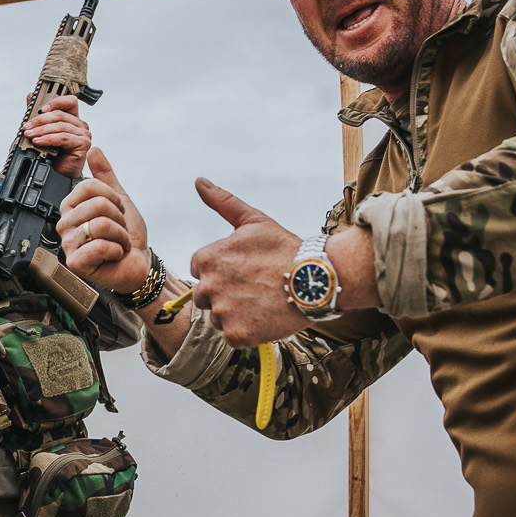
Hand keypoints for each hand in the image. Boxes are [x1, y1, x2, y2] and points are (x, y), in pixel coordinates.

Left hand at [22, 94, 91, 178]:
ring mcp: (83, 134)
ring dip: (42, 130)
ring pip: (60, 126)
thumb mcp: (42, 132)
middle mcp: (79, 125)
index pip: (69, 101)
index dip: (55, 101)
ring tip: (30, 135)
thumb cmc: (53, 155)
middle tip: (27, 126)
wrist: (58, 174)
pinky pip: (63, 138)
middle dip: (40, 120)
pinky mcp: (83, 144)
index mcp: (72, 118)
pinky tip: (39, 142)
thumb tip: (30, 96)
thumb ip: (38, 114)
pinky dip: (49, 139)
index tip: (40, 108)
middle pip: (60, 114)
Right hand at [57, 147, 152, 293]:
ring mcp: (68, 244)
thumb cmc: (126, 236)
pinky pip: (101, 246)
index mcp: (72, 207)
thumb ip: (106, 175)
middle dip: (119, 219)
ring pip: (101, 225)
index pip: (89, 186)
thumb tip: (94, 150)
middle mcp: (65, 224)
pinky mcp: (75, 262)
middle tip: (118, 231)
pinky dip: (117, 250)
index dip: (112, 198)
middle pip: (98, 204)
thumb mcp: (119, 199)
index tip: (116, 211)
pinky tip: (114, 256)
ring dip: (120, 236)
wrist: (138, 263)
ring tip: (117, 243)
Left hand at [188, 179, 312, 346]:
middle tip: (254, 287)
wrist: (316, 279)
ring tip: (261, 301)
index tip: (244, 269)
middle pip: (204, 296)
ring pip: (217, 317)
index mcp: (207, 258)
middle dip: (224, 292)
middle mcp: (209, 286)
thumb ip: (222, 202)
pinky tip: (264, 316)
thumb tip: (199, 181)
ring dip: (234, 313)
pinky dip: (246, 330)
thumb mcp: (253, 220)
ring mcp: (222, 312)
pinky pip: (231, 335)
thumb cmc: (285, 248)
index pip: (199, 269)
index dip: (221, 269)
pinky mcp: (236, 335)